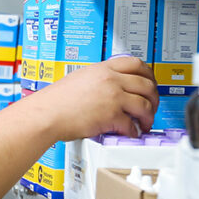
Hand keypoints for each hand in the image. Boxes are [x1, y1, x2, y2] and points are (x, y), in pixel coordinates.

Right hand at [34, 56, 158, 141]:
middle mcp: (110, 80)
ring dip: (148, 117)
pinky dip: (134, 132)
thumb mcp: (79, 79)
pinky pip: (131, 125)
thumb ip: (98, 80)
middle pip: (146, 85)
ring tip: (144, 124)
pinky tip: (130, 134)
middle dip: (154, 98)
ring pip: (144, 105)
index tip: (150, 83)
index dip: (148, 75)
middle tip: (151, 107)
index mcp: (102, 69)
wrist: (45, 114)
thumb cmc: (55, 101)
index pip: (136, 64)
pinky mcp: (110, 115)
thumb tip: (112, 88)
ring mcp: (112, 97)